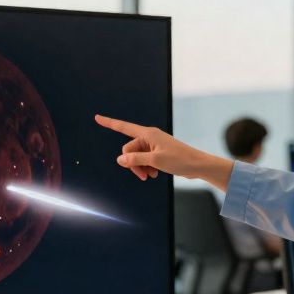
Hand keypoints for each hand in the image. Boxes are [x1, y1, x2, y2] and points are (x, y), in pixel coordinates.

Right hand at [95, 115, 234, 189]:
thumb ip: (135, 160)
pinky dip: (147, 168)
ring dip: (140, 168)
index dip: (109, 123)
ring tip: (150, 176)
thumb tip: (120, 159)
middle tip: (143, 176)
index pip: (123, 127)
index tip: (96, 117)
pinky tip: (154, 174)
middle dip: (133, 164)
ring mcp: (153, 145)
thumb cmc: (179, 160)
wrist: (197, 165)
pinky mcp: (157, 153)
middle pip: (129, 150)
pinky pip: (144, 160)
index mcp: (148, 134)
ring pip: (136, 157)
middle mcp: (149, 137)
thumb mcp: (155, 161)